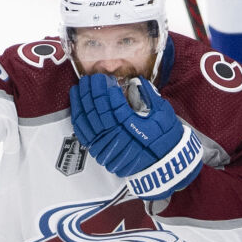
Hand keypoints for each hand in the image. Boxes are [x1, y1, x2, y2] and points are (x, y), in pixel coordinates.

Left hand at [69, 73, 202, 196]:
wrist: (161, 164)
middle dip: (93, 91)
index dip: (107, 89)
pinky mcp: (99, 150)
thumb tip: (137, 81)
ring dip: (82, 101)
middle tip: (91, 78)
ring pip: (88, 120)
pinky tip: (77, 104)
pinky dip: (78, 117)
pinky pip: (83, 132)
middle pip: (99, 109)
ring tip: (81, 87)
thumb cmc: (164, 138)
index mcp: (133, 126)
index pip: (114, 104)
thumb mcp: (163, 114)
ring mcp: (106, 145)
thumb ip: (150, 96)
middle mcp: (117, 136)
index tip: (106, 78)